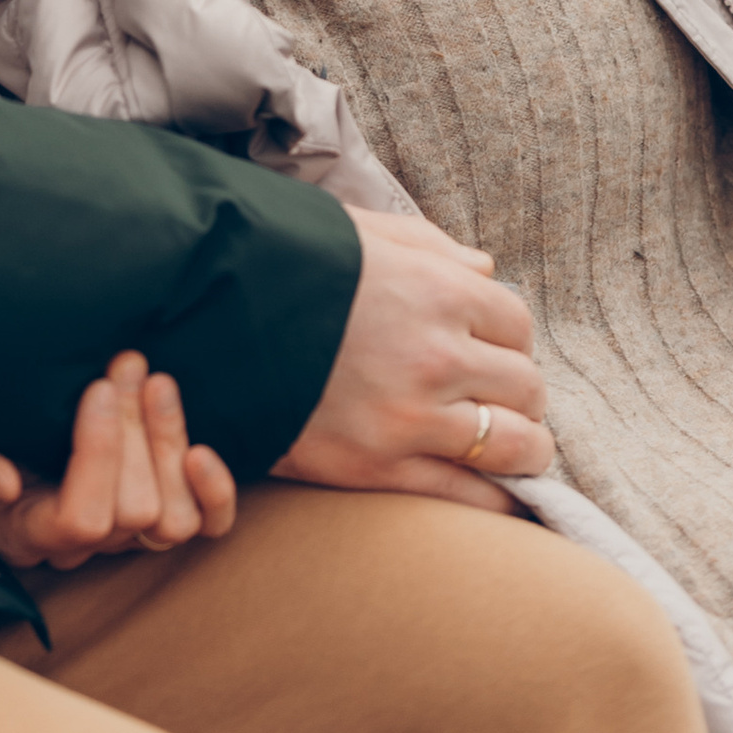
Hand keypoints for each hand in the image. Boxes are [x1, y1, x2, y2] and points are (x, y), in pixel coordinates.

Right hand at [0, 352, 238, 572]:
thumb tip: (4, 482)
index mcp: (25, 531)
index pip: (81, 519)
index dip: (98, 454)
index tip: (93, 386)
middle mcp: (80, 543)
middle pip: (135, 512)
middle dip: (134, 428)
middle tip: (124, 361)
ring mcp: (125, 530)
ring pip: (174, 520)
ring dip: (170, 441)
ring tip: (153, 379)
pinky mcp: (162, 506)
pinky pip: (206, 526)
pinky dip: (216, 492)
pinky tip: (202, 448)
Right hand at [274, 207, 552, 513]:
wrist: (207, 316)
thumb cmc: (286, 265)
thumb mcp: (358, 232)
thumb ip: (429, 246)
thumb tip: (486, 270)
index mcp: (435, 290)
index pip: (517, 324)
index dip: (508, 338)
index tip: (491, 348)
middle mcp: (435, 355)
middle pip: (525, 386)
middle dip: (518, 392)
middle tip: (497, 398)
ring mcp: (410, 417)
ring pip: (516, 445)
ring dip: (523, 447)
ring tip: (508, 446)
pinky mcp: (379, 469)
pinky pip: (468, 498)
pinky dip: (497, 500)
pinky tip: (498, 493)